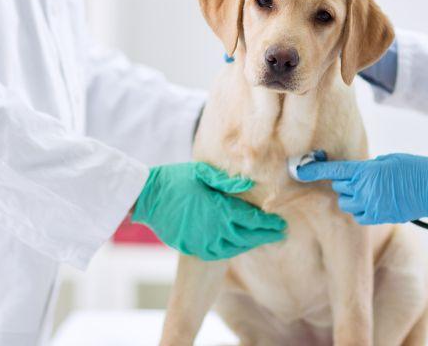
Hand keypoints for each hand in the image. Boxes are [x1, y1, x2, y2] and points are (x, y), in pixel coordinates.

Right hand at [132, 162, 285, 259]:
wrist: (147, 197)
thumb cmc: (175, 180)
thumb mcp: (202, 173)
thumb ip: (227, 182)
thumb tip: (250, 184)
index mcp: (220, 209)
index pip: (252, 220)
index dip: (269, 224)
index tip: (281, 224)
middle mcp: (214, 229)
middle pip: (248, 236)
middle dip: (265, 235)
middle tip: (280, 234)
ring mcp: (203, 241)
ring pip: (234, 247)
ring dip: (250, 243)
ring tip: (262, 239)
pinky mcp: (192, 247)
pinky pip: (218, 253)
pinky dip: (232, 250)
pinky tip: (238, 245)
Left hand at [297, 154, 427, 224]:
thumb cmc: (415, 168)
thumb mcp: (389, 160)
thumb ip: (369, 168)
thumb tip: (357, 175)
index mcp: (367, 172)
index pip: (334, 171)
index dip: (314, 170)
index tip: (299, 170)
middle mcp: (365, 190)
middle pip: (340, 188)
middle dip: (344, 182)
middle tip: (360, 178)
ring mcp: (372, 206)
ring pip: (347, 204)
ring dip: (351, 197)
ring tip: (368, 191)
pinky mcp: (380, 218)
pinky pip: (359, 216)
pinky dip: (361, 210)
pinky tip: (373, 202)